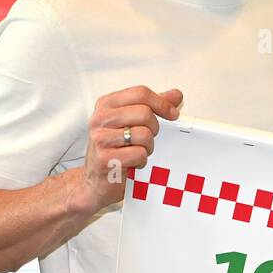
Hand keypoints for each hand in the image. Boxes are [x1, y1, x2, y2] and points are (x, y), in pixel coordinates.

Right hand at [80, 86, 182, 211]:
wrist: (96, 179)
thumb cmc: (116, 148)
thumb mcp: (132, 122)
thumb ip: (153, 106)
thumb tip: (176, 94)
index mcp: (106, 104)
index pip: (141, 93)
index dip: (162, 103)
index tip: (172, 114)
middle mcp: (99, 119)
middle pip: (144, 113)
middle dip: (154, 128)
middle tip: (146, 139)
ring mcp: (100, 139)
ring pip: (144, 134)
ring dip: (148, 146)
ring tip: (137, 151)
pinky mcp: (104, 159)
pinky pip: (140, 154)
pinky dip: (141, 161)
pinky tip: (132, 163)